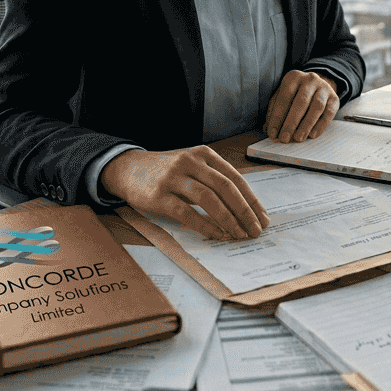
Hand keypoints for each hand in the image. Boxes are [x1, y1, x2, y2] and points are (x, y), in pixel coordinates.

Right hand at [100, 147, 269, 240]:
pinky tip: (216, 235)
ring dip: (228, 220)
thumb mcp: (192, 166)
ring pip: (209, 199)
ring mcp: (174, 177)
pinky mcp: (159, 195)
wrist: (128, 169)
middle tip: (255, 230)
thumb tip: (244, 208)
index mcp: (203, 154)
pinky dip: (205, 225)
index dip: (251, 200)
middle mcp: (190, 162)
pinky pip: (187, 213)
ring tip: (239, 235)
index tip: (262, 218)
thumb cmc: (166, 172)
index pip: (235, 178)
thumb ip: (213, 179)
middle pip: (226, 188)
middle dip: (245, 212)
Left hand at [264, 70, 338, 143]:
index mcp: (293, 77)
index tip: (273, 133)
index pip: (284, 98)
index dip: (278, 117)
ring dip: (306, 125)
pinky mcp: (334, 98)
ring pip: (317, 107)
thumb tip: (268, 128)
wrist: (317, 86)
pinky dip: (320, 125)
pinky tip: (312, 135)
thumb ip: (274, 111)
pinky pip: (329, 112)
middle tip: (285, 138)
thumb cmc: (295, 94)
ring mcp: (324, 88)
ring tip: (298, 138)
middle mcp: (309, 79)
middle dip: (291, 122)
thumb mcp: (283, 97)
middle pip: (301, 102)